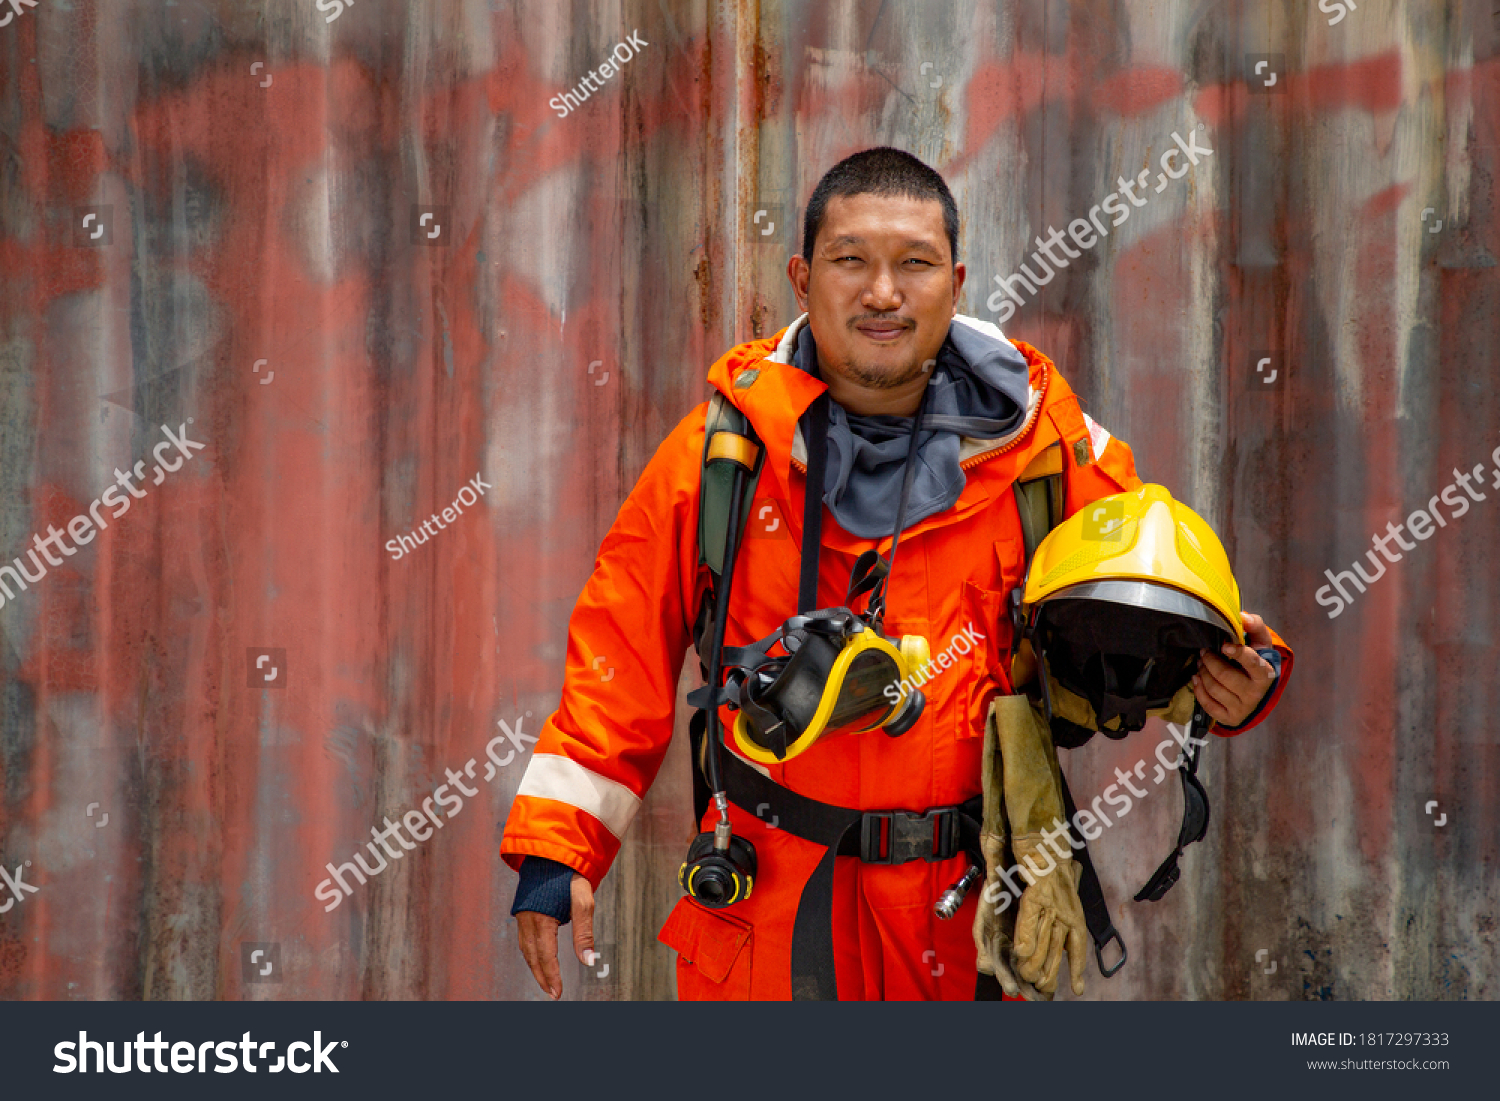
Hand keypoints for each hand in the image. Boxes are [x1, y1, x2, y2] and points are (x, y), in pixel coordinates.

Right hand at [516, 873, 594, 999]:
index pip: (546, 956)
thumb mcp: (583, 902)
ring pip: (526, 948)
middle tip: (552, 993)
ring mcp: (522, 914)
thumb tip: (589, 962)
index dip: (551, 976)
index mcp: (541, 920)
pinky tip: (537, 957)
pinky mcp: (523, 909)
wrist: (551, 851)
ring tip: (545, 980)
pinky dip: (530, 952)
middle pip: (533, 956)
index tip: (557, 993)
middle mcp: (527, 919)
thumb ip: (584, 933)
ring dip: (535, 966)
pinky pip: (523, 938)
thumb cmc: (570, 875)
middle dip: (542, 976)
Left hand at [1191, 611, 1276, 726]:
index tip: (1224, 646)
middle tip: (1203, 652)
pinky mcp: (1231, 717)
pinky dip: (1198, 690)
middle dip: (1209, 661)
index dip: (1237, 653)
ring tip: (1200, 663)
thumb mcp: (1260, 642)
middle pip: (1225, 676)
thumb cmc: (1256, 660)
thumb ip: (1254, 625)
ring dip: (1202, 673)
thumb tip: (1242, 617)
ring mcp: (1243, 707)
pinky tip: (1196, 679)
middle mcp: (1256, 693)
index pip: (1252, 663)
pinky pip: (1209, 705)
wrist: (1257, 688)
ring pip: (1215, 689)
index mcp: (1265, 673)